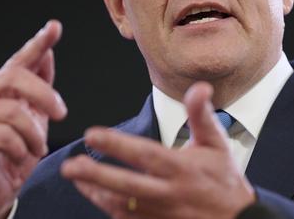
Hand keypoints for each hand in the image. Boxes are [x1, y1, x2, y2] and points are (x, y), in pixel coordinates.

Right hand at [0, 20, 67, 218]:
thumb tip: (47, 53)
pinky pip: (2, 136)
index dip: (38, 43)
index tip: (55, 27)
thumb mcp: (32, 119)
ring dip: (34, 134)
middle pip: (15, 77)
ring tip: (36, 149)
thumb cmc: (11, 154)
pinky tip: (18, 157)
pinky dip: (19, 149)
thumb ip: (38, 88)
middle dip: (44, 94)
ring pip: (12, 112)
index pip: (19, 61)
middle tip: (62, 114)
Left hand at [61, 82, 255, 218]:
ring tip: (75, 178)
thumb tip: (199, 86)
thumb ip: (202, 115)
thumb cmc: (224, 179)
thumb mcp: (216, 143)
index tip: (92, 135)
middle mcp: (170, 194)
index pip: (145, 155)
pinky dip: (108, 209)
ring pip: (122, 207)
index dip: (117, 145)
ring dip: (96, 193)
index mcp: (182, 169)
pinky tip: (93, 195)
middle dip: (96, 176)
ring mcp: (162, 216)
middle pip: (127, 186)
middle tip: (69, 166)